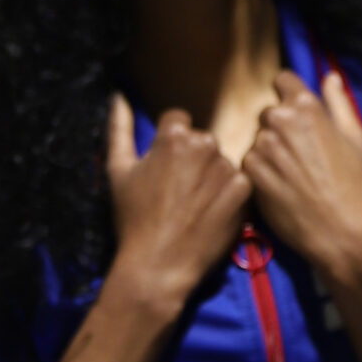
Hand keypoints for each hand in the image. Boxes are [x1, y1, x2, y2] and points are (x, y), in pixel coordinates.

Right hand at [105, 93, 250, 319]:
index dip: (169, 145)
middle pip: (202, 141)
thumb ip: (119, 128)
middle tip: (178, 193)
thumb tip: (118, 96)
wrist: (160, 265)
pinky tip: (210, 214)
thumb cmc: (134, 219)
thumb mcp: (118, 170)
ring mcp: (226, 168)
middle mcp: (204, 145)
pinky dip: (228, 195)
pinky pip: (238, 182)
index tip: (164, 170)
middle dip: (192, 159)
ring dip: (211, 177)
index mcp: (174, 136)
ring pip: (220, 162)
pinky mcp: (243, 191)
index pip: (178, 120)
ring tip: (194, 207)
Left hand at [242, 70, 361, 286]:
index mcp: (307, 106)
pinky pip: (250, 162)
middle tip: (300, 154)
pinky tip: (282, 187)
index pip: (282, 80)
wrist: (340, 231)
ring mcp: (262, 146)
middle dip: (281, 127)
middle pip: (269, 112)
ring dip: (271, 151)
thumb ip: (339, 102)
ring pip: (259, 138)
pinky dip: (261, 172)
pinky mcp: (250, 171)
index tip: (294, 110)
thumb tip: (330, 77)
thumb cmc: (353, 185)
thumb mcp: (356, 138)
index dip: (288, 93)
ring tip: (294, 176)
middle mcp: (280, 121)